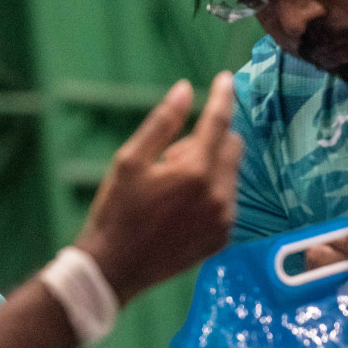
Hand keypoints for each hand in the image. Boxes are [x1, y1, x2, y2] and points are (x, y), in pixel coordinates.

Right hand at [73, 73, 242, 302]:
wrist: (115, 269)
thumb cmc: (115, 212)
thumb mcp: (128, 161)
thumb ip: (161, 124)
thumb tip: (185, 89)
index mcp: (195, 171)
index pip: (218, 122)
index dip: (223, 97)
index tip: (227, 78)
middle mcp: (219, 194)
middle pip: (232, 147)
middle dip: (208, 142)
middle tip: (169, 159)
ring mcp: (224, 219)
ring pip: (230, 175)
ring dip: (209, 170)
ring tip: (171, 191)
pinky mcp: (223, 238)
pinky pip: (228, 202)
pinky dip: (211, 195)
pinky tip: (180, 210)